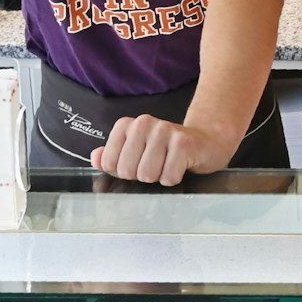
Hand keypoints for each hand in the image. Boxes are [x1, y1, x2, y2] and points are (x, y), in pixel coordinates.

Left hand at [92, 115, 236, 184]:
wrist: (205, 143)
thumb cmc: (166, 150)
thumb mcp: (135, 151)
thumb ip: (111, 156)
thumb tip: (96, 157)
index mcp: (127, 125)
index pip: (109, 163)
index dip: (124, 171)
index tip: (138, 163)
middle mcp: (144, 123)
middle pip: (127, 171)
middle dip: (142, 175)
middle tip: (156, 165)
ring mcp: (164, 131)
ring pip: (147, 175)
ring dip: (159, 177)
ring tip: (168, 164)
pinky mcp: (183, 143)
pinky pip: (168, 177)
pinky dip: (174, 178)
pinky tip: (180, 166)